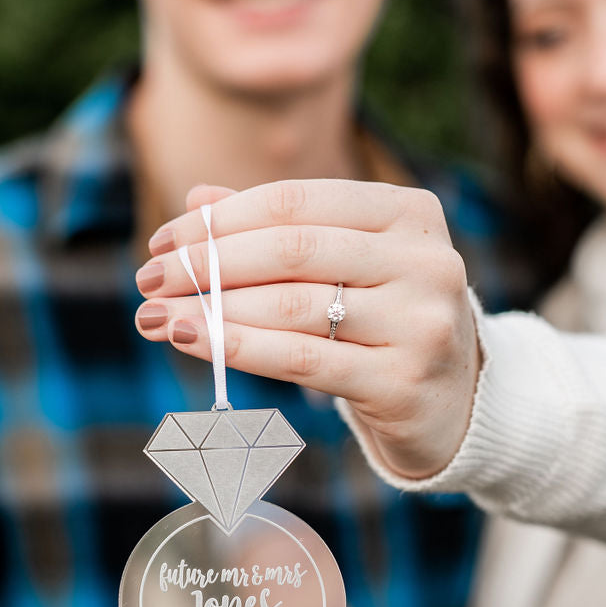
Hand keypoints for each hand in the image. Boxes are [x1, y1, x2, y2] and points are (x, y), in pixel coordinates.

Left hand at [134, 179, 481, 480]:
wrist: (457, 407)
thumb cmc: (385, 323)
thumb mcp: (345, 265)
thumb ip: (280, 229)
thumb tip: (196, 199)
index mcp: (410, 213)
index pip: (295, 201)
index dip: (220, 220)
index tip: (161, 241)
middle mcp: (426, 261)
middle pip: (291, 250)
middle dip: (207, 263)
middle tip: (148, 279)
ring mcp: (421, 323)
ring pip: (292, 307)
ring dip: (210, 310)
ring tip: (155, 317)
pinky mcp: (403, 382)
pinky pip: (302, 360)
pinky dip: (236, 349)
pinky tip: (190, 341)